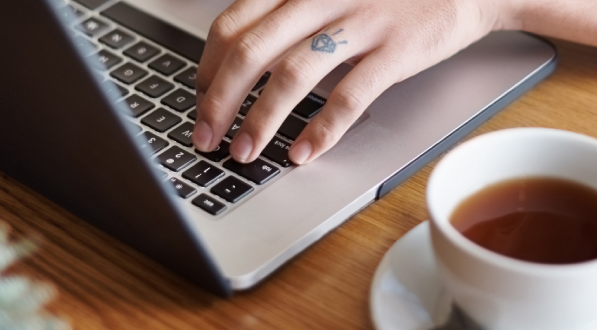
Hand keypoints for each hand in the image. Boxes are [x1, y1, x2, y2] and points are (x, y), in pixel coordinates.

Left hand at [192, 0, 515, 164]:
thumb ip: (293, 14)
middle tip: (205, 136)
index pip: (232, 23)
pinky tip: (303, 153)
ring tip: (244, 152)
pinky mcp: (396, 50)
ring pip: (291, 76)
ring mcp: (361, 21)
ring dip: (259, 121)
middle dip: (218, 101)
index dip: (206, 69)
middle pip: (250, 51)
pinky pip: (349, 96)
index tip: (199, 101)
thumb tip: (247, 59)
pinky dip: (321, 131)